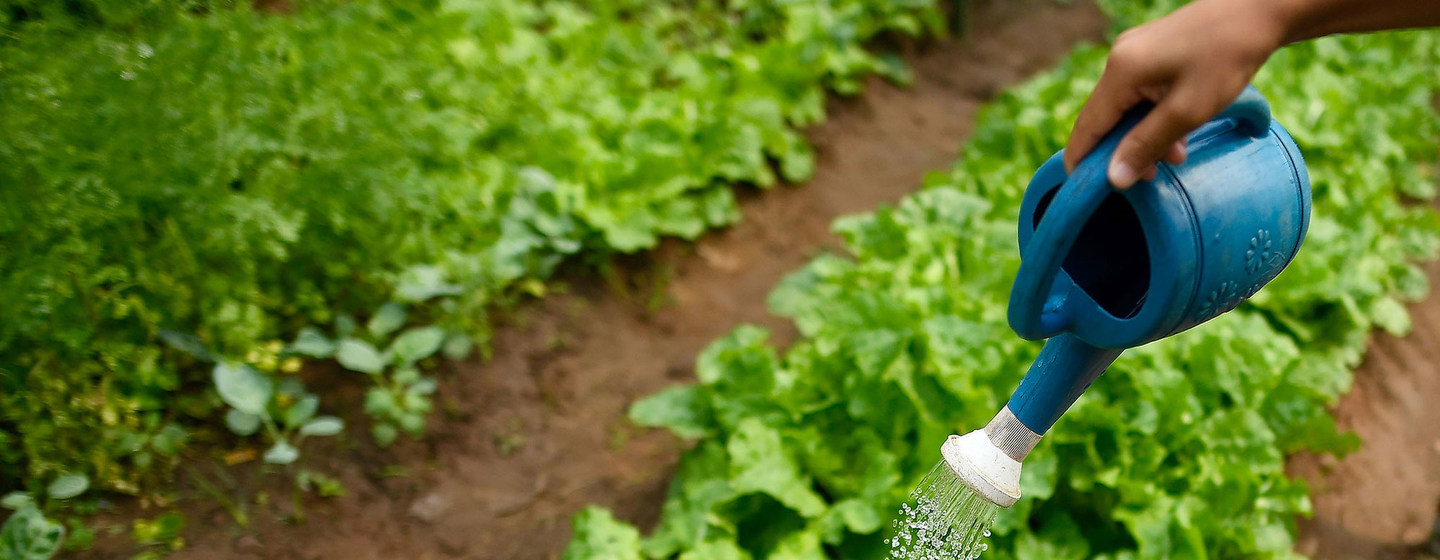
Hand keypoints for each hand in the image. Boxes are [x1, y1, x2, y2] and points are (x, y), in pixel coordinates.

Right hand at [1063, 0, 1290, 187]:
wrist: (1258, 12)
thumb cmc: (1227, 58)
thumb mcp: (1188, 111)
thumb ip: (1147, 145)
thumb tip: (1114, 179)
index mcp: (1121, 72)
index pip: (1088, 126)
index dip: (1082, 160)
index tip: (1083, 193)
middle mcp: (1119, 59)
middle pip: (1105, 118)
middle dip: (1124, 150)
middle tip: (1151, 177)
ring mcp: (1133, 53)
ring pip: (1126, 108)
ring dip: (1144, 136)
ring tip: (1175, 156)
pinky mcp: (1149, 52)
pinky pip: (1139, 93)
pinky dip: (1153, 116)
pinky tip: (1178, 132)